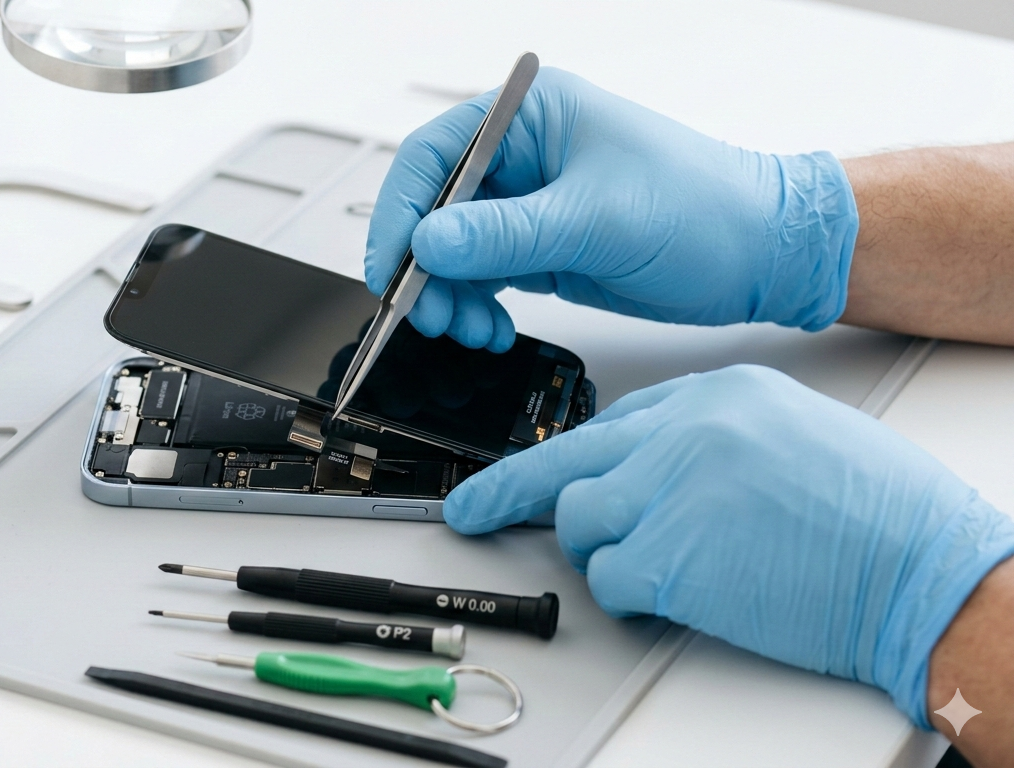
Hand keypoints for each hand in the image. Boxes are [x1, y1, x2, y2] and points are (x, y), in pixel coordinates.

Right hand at [366, 68, 859, 349]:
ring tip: (468, 329)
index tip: (395, 269)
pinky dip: (473, 306)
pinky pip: (480, 277)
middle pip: (433, 208)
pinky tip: (487, 328)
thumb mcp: (597, 220)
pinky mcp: (540, 247)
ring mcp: (528, 205)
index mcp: (531, 117)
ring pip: (451, 251)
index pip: (434, 156)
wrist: (761, 255)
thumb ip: (505, 234)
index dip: (401, 213)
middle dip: (423, 267)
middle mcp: (521, 156)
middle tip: (427, 313)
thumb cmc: (705, 209)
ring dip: (447, 295)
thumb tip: (427, 242)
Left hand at [444, 365, 1013, 725]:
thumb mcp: (787, 432)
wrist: (925, 566)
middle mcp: (684, 432)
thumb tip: (640, 468)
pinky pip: (611, 580)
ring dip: (604, 555)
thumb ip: (706, 439)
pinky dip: (631, 597)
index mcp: (714, 395)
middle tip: (471, 510)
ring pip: (581, 524)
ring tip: (664, 566)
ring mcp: (672, 489)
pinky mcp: (671, 555)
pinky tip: (678, 594)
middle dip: (507, 492)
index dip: (563, 457)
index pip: (608, 421)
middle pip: (567, 462)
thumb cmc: (874, 511)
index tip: (523, 474)